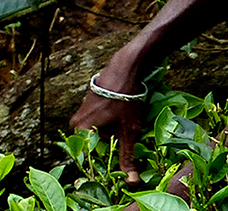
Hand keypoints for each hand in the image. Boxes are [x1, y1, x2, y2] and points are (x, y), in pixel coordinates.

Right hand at [70, 69, 144, 184]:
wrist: (126, 68)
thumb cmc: (126, 100)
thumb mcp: (129, 131)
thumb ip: (127, 156)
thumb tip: (131, 181)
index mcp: (79, 131)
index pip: (95, 152)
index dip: (113, 148)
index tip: (124, 137)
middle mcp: (76, 121)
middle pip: (98, 139)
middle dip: (115, 135)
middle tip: (127, 124)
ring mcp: (82, 108)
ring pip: (102, 126)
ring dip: (115, 124)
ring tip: (126, 114)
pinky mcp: (91, 98)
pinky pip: (102, 114)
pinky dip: (113, 114)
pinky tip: (123, 106)